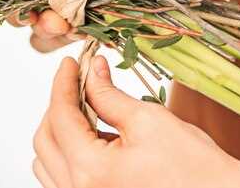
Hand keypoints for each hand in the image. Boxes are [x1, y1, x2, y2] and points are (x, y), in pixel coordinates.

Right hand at [8, 0, 174, 51]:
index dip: (17, 11)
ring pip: (60, 38)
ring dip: (66, 38)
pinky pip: (97, 37)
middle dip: (43, 29)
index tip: (29, 14)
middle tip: (58, 23)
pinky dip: (99, 38)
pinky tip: (106, 33)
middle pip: (36, 27)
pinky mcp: (105, 17)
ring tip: (78, 30)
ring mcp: (80, 9)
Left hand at [32, 56, 239, 187]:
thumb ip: (109, 94)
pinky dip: (70, 153)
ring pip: (48, 162)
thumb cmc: (195, 168)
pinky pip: (63, 178)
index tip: (69, 63)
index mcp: (91, 171)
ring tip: (87, 108)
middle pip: (44, 141)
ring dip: (60, 131)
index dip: (62, 83)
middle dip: (58, 105)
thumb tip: (90, 70)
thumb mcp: (148, 120)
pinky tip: (94, 136)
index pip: (60, 117)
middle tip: (78, 80)